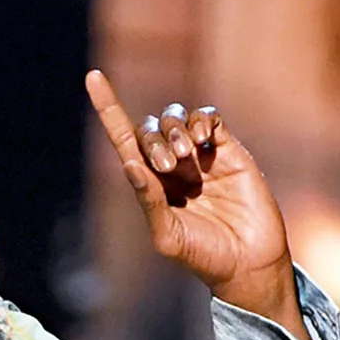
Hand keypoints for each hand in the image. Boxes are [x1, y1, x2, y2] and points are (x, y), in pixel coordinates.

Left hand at [85, 68, 303, 339]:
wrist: (247, 262)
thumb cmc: (203, 257)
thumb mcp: (167, 236)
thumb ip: (149, 201)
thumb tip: (130, 164)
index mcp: (150, 186)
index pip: (124, 141)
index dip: (109, 109)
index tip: (92, 77)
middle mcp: (171, 168)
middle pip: (149, 129)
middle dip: (153, 140)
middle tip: (169, 165)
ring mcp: (199, 157)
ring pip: (176, 119)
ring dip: (174, 129)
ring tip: (186, 156)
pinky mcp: (227, 150)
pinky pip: (208, 118)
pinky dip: (201, 121)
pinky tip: (202, 141)